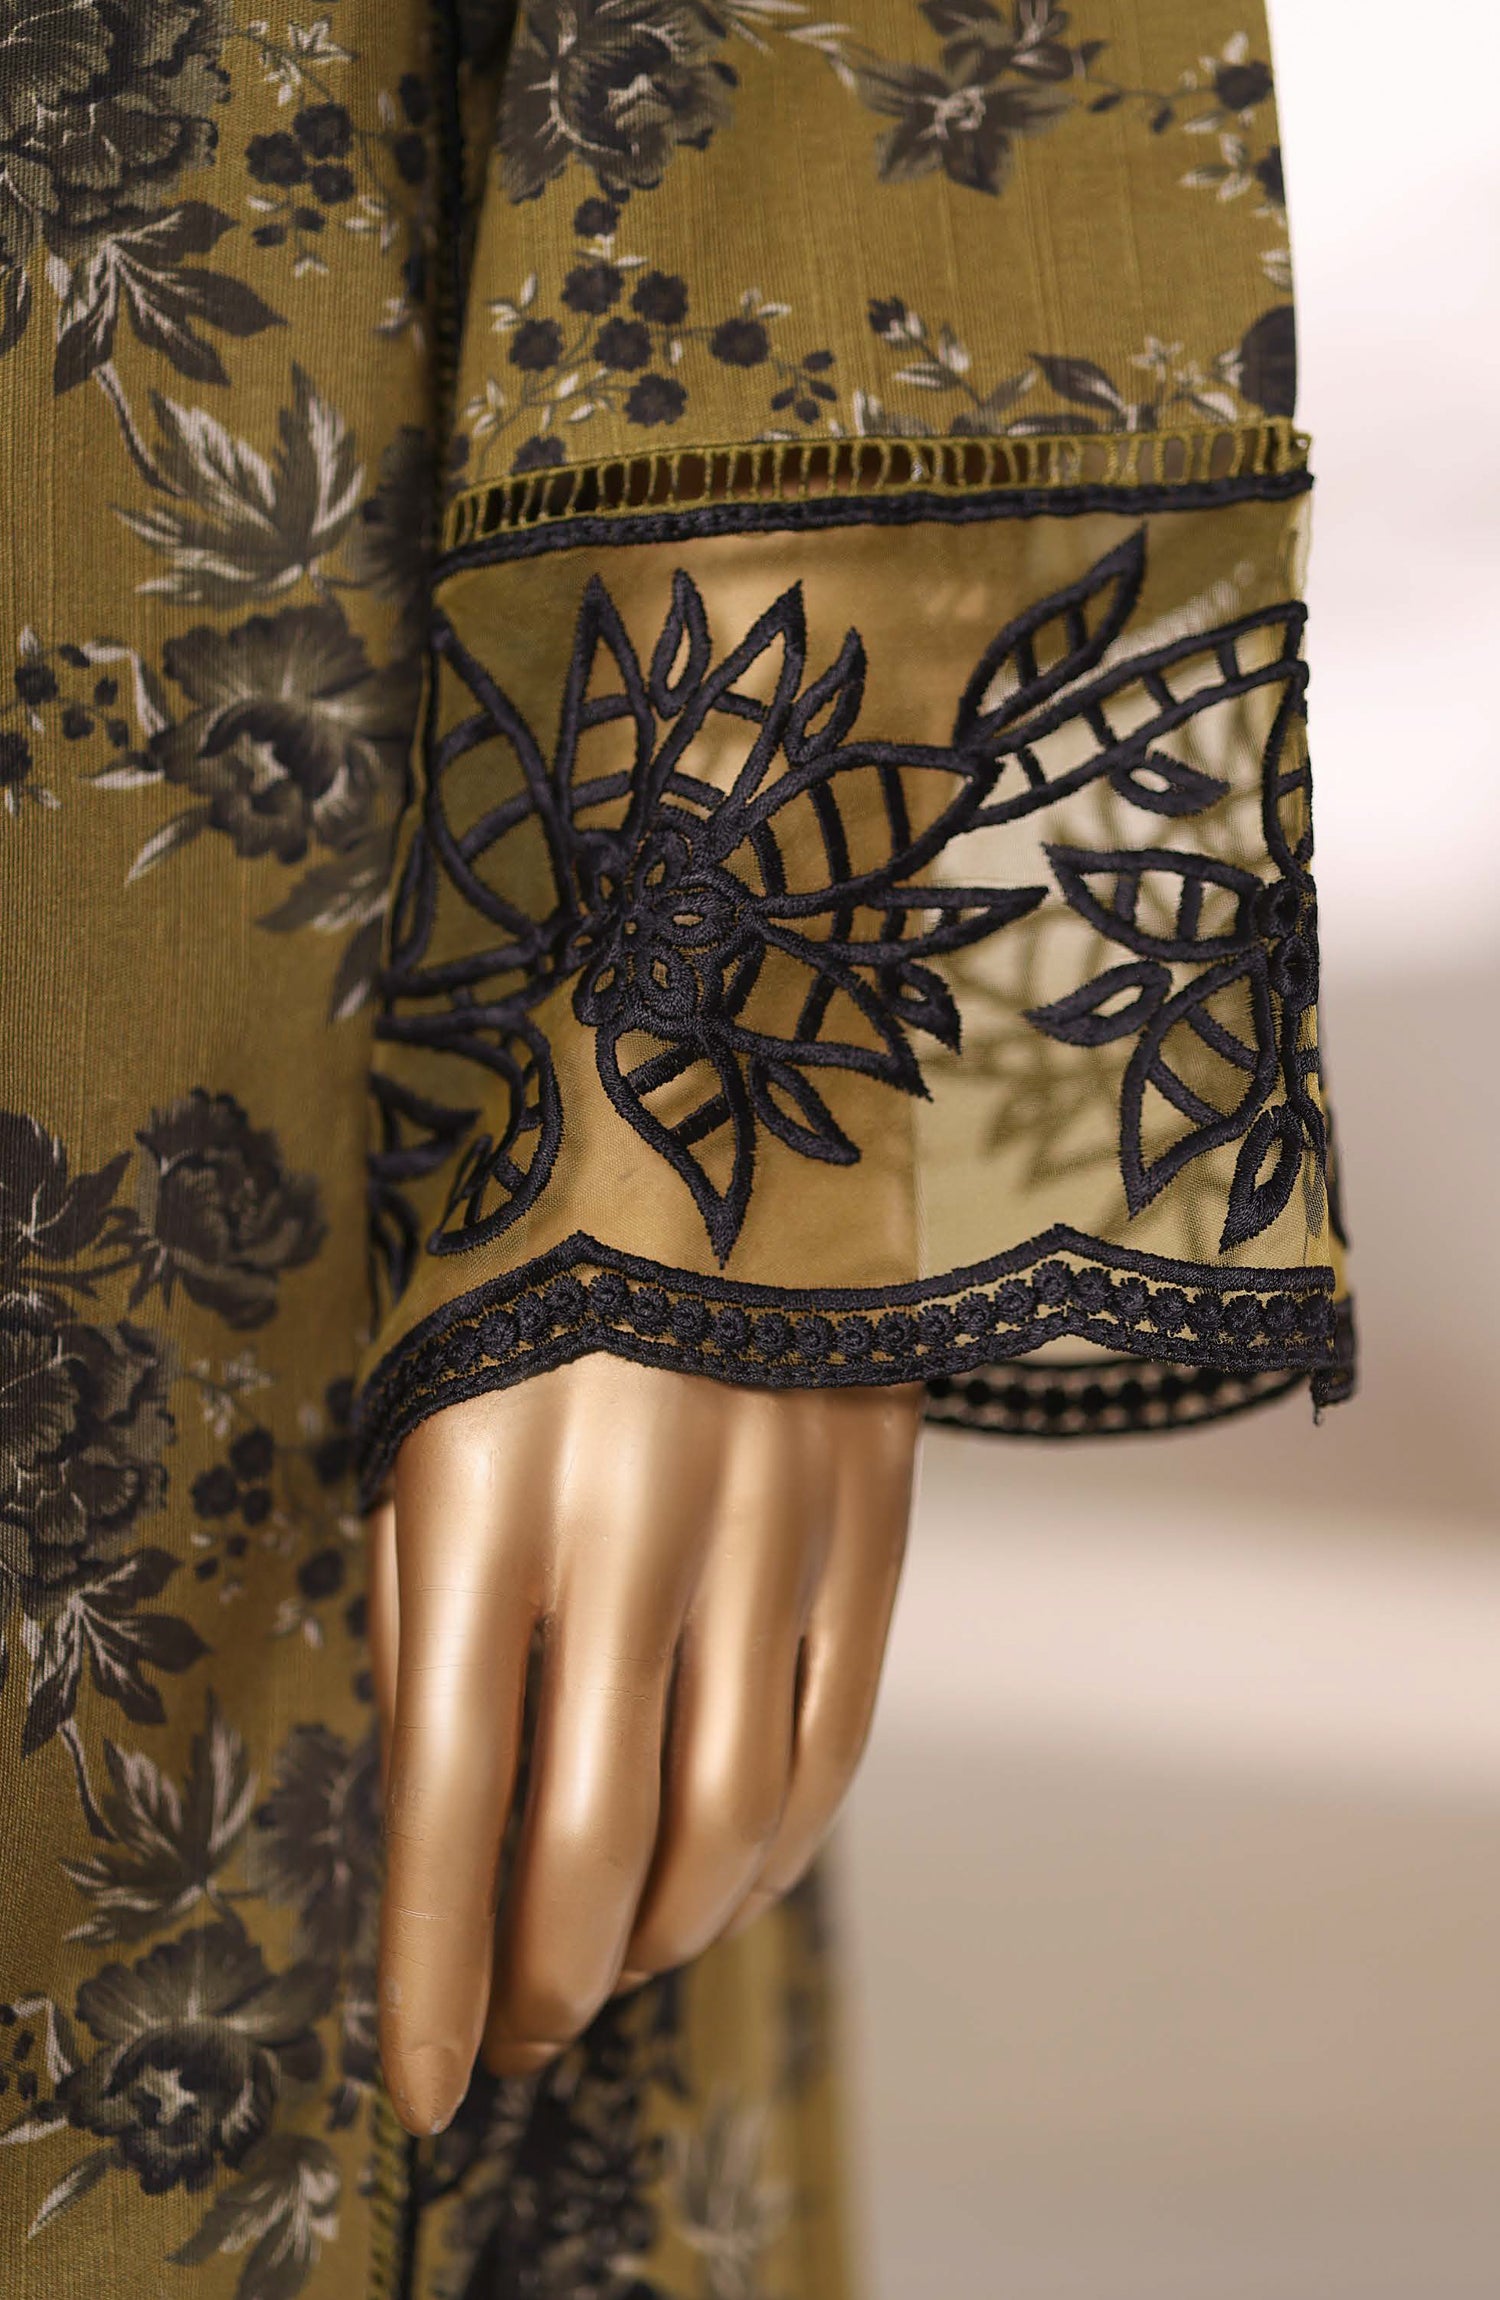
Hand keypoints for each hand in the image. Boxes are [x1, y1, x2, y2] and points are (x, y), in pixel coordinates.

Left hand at [368, 1354, 919, 2135]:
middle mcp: (633, 1521)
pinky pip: (836, 1742)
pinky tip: (729, 1881)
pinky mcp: (874, 1514)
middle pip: (601, 1837)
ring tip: (618, 1959)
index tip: (429, 2086)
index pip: (449, 1788)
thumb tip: (454, 1814)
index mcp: (482, 1490)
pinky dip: (777, 1851)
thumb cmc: (528, 1285)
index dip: (434, 1963)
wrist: (719, 1109)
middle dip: (553, 1977)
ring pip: (735, 1817)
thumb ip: (424, 1612)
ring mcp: (773, 1521)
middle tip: (525, 2025)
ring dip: (669, 1933)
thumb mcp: (424, 1421)